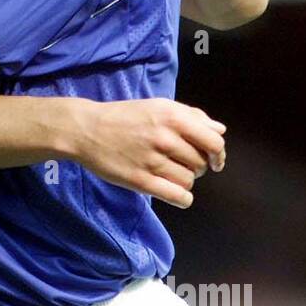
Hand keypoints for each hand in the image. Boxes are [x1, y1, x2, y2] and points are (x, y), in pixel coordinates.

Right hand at [74, 98, 225, 207]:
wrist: (86, 130)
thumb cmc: (124, 117)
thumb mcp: (158, 106)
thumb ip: (192, 116)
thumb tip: (220, 131)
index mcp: (173, 117)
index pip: (214, 142)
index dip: (218, 154)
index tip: (214, 160)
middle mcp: (165, 138)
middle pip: (201, 164)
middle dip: (196, 166)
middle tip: (181, 163)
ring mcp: (152, 161)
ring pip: (189, 181)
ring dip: (185, 180)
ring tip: (170, 174)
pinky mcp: (140, 181)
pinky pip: (177, 196)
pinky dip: (183, 198)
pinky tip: (175, 193)